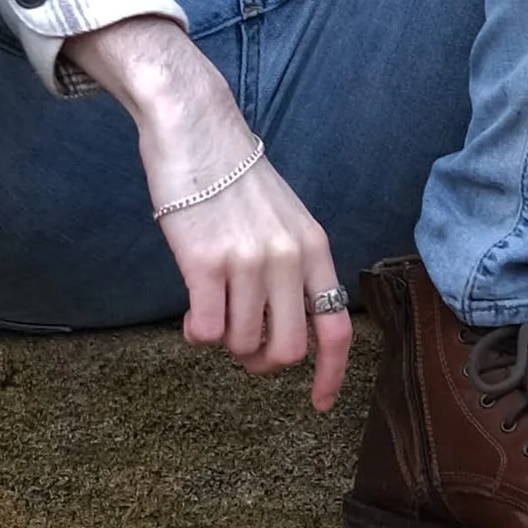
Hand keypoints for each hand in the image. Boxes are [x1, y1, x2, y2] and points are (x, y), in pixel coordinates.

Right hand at [60, 15, 352, 411]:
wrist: (194, 123)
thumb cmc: (231, 172)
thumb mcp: (283, 216)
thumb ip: (291, 265)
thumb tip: (281, 324)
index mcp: (314, 248)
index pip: (336, 328)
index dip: (331, 375)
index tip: (320, 403)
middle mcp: (288, 259)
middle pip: (285, 351)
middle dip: (259, 360)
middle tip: (239, 343)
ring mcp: (248, 261)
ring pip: (241, 344)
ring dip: (223, 340)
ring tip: (210, 310)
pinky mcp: (205, 261)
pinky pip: (207, 330)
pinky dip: (197, 333)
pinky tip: (191, 314)